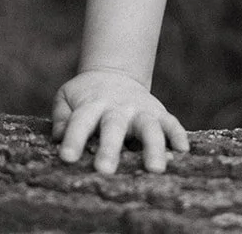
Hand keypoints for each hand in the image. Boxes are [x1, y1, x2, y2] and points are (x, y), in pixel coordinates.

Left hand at [52, 69, 188, 174]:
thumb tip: (58, 136)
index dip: (73, 138)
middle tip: (104, 170)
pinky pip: (172, 123)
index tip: (67, 158)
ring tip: (155, 169)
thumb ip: (61, 115)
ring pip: (148, 126)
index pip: (80, 120)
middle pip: (113, 126)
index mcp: (92, 104)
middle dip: (109, 148)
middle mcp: (117, 107)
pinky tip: (183, 151)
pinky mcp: (159, 113)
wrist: (114, 73)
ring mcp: (140, 110)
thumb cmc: (86, 96)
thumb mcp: (67, 97)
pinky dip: (178, 135)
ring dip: (152, 146)